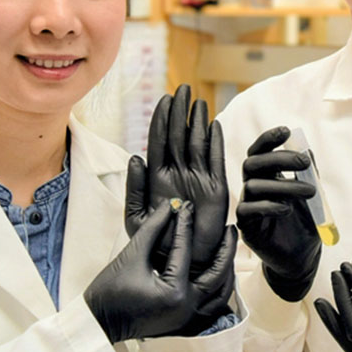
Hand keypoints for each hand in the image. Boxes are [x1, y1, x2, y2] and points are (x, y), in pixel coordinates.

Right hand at [85, 200, 236, 342]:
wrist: (98, 323)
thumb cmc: (108, 292)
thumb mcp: (131, 255)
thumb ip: (153, 228)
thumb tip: (171, 205)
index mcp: (174, 292)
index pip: (185, 251)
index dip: (186, 224)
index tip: (188, 206)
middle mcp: (187, 308)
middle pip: (219, 274)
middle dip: (227, 249)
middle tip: (230, 229)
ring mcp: (189, 319)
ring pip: (222, 293)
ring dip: (228, 270)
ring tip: (229, 249)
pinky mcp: (186, 324)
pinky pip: (214, 305)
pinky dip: (220, 289)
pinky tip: (220, 273)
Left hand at [126, 84, 228, 276]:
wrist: (181, 264)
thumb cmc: (155, 244)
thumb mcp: (135, 217)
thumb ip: (134, 187)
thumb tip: (135, 157)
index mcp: (157, 177)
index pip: (158, 140)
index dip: (161, 119)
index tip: (163, 97)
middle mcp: (178, 174)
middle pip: (178, 135)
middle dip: (179, 112)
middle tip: (182, 88)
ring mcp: (198, 179)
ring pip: (197, 143)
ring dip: (197, 122)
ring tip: (198, 100)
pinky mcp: (216, 189)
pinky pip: (216, 160)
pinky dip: (216, 143)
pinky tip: (214, 125)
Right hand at [235, 126, 320, 301]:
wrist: (302, 257)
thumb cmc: (304, 224)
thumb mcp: (312, 195)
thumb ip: (309, 174)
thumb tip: (307, 149)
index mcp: (267, 177)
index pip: (259, 152)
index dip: (268, 139)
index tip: (286, 131)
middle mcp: (254, 188)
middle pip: (253, 163)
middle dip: (279, 158)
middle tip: (304, 162)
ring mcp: (248, 207)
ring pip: (253, 185)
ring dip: (284, 185)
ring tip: (310, 192)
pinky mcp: (247, 227)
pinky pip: (248, 210)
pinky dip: (269, 205)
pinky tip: (287, 208)